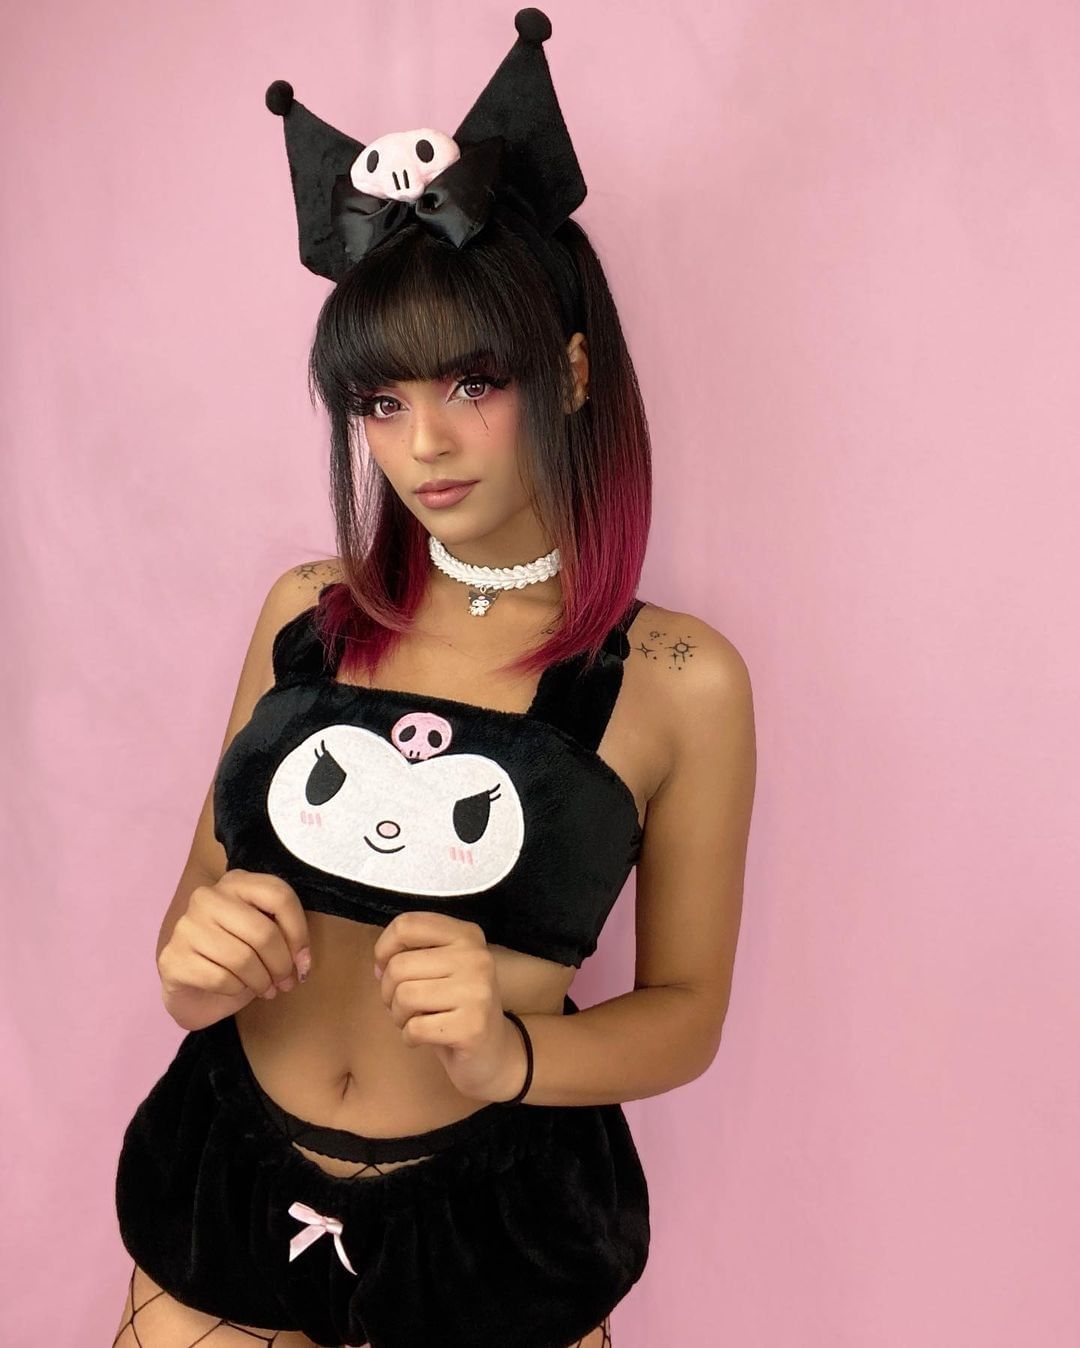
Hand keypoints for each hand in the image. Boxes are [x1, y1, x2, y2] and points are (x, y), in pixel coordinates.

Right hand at [159, 869, 311, 1006]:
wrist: (196, 990)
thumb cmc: (238, 958)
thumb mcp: (266, 937)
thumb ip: (285, 934)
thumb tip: (301, 960)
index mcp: (236, 882)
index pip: (279, 895)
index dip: (299, 931)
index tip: (303, 960)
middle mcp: (207, 897)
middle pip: (263, 931)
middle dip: (282, 965)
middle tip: (285, 982)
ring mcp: (186, 926)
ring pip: (243, 958)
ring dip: (262, 981)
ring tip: (266, 989)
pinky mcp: (172, 958)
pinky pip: (221, 978)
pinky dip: (236, 989)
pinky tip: (236, 988)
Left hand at [372, 911, 527, 1102]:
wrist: (493, 1051)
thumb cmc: (456, 1006)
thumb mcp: (438, 968)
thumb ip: (410, 955)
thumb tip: (378, 967)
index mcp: (466, 935)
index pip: (407, 925)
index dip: (384, 948)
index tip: (386, 967)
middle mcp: (476, 957)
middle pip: (399, 965)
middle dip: (388, 991)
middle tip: (404, 1005)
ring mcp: (478, 991)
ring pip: (404, 996)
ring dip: (399, 1016)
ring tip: (415, 1020)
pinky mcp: (472, 1027)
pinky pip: (415, 1028)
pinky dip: (410, 1038)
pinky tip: (425, 1038)